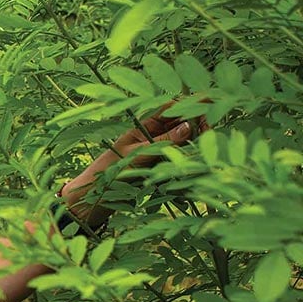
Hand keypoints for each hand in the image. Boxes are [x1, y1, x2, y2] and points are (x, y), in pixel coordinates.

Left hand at [60, 103, 206, 228]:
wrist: (91, 199)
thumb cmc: (108, 173)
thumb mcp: (136, 156)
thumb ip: (161, 143)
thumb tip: (190, 126)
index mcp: (143, 127)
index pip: (169, 108)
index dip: (188, 104)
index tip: (208, 103)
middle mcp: (152, 138)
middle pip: (182, 124)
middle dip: (198, 123)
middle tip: (211, 129)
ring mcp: (157, 154)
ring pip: (184, 143)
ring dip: (196, 142)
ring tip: (208, 146)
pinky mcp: (159, 171)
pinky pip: (179, 162)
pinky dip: (190, 161)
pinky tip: (199, 162)